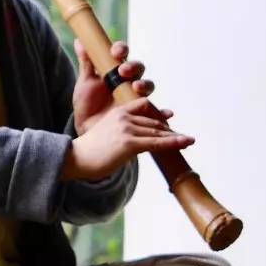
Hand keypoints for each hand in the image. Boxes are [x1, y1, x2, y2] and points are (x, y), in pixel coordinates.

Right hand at [62, 96, 192, 181]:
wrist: (76, 158)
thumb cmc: (90, 150)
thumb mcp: (107, 134)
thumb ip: (123, 132)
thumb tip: (139, 142)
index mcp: (118, 112)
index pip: (145, 106)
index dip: (159, 114)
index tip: (169, 122)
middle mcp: (124, 117)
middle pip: (154, 121)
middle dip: (169, 129)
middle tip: (184, 137)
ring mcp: (127, 129)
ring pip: (158, 131)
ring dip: (175, 136)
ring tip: (189, 140)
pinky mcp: (130, 143)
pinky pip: (157, 142)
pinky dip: (174, 142)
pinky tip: (186, 142)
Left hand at [72, 39, 154, 134]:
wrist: (88, 128)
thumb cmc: (87, 103)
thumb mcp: (85, 83)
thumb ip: (86, 63)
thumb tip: (79, 41)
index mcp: (114, 69)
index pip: (121, 54)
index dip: (121, 49)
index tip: (116, 52)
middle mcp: (128, 80)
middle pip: (138, 68)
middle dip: (132, 67)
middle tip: (123, 71)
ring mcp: (136, 96)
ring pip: (147, 85)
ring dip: (145, 84)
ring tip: (137, 88)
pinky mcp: (141, 112)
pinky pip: (157, 111)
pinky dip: (163, 112)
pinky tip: (167, 113)